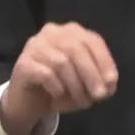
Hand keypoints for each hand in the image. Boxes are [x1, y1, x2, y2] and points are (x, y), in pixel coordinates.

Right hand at [0, 22, 117, 134]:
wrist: (28, 103)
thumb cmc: (61, 88)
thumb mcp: (85, 84)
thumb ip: (100, 81)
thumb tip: (109, 84)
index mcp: (71, 32)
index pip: (92, 40)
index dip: (104, 61)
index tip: (111, 82)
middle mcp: (52, 32)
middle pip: (76, 48)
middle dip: (91, 74)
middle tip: (98, 96)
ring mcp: (35, 46)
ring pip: (61, 62)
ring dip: (75, 85)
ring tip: (80, 102)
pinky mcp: (23, 64)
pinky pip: (45, 74)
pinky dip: (57, 87)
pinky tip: (58, 95)